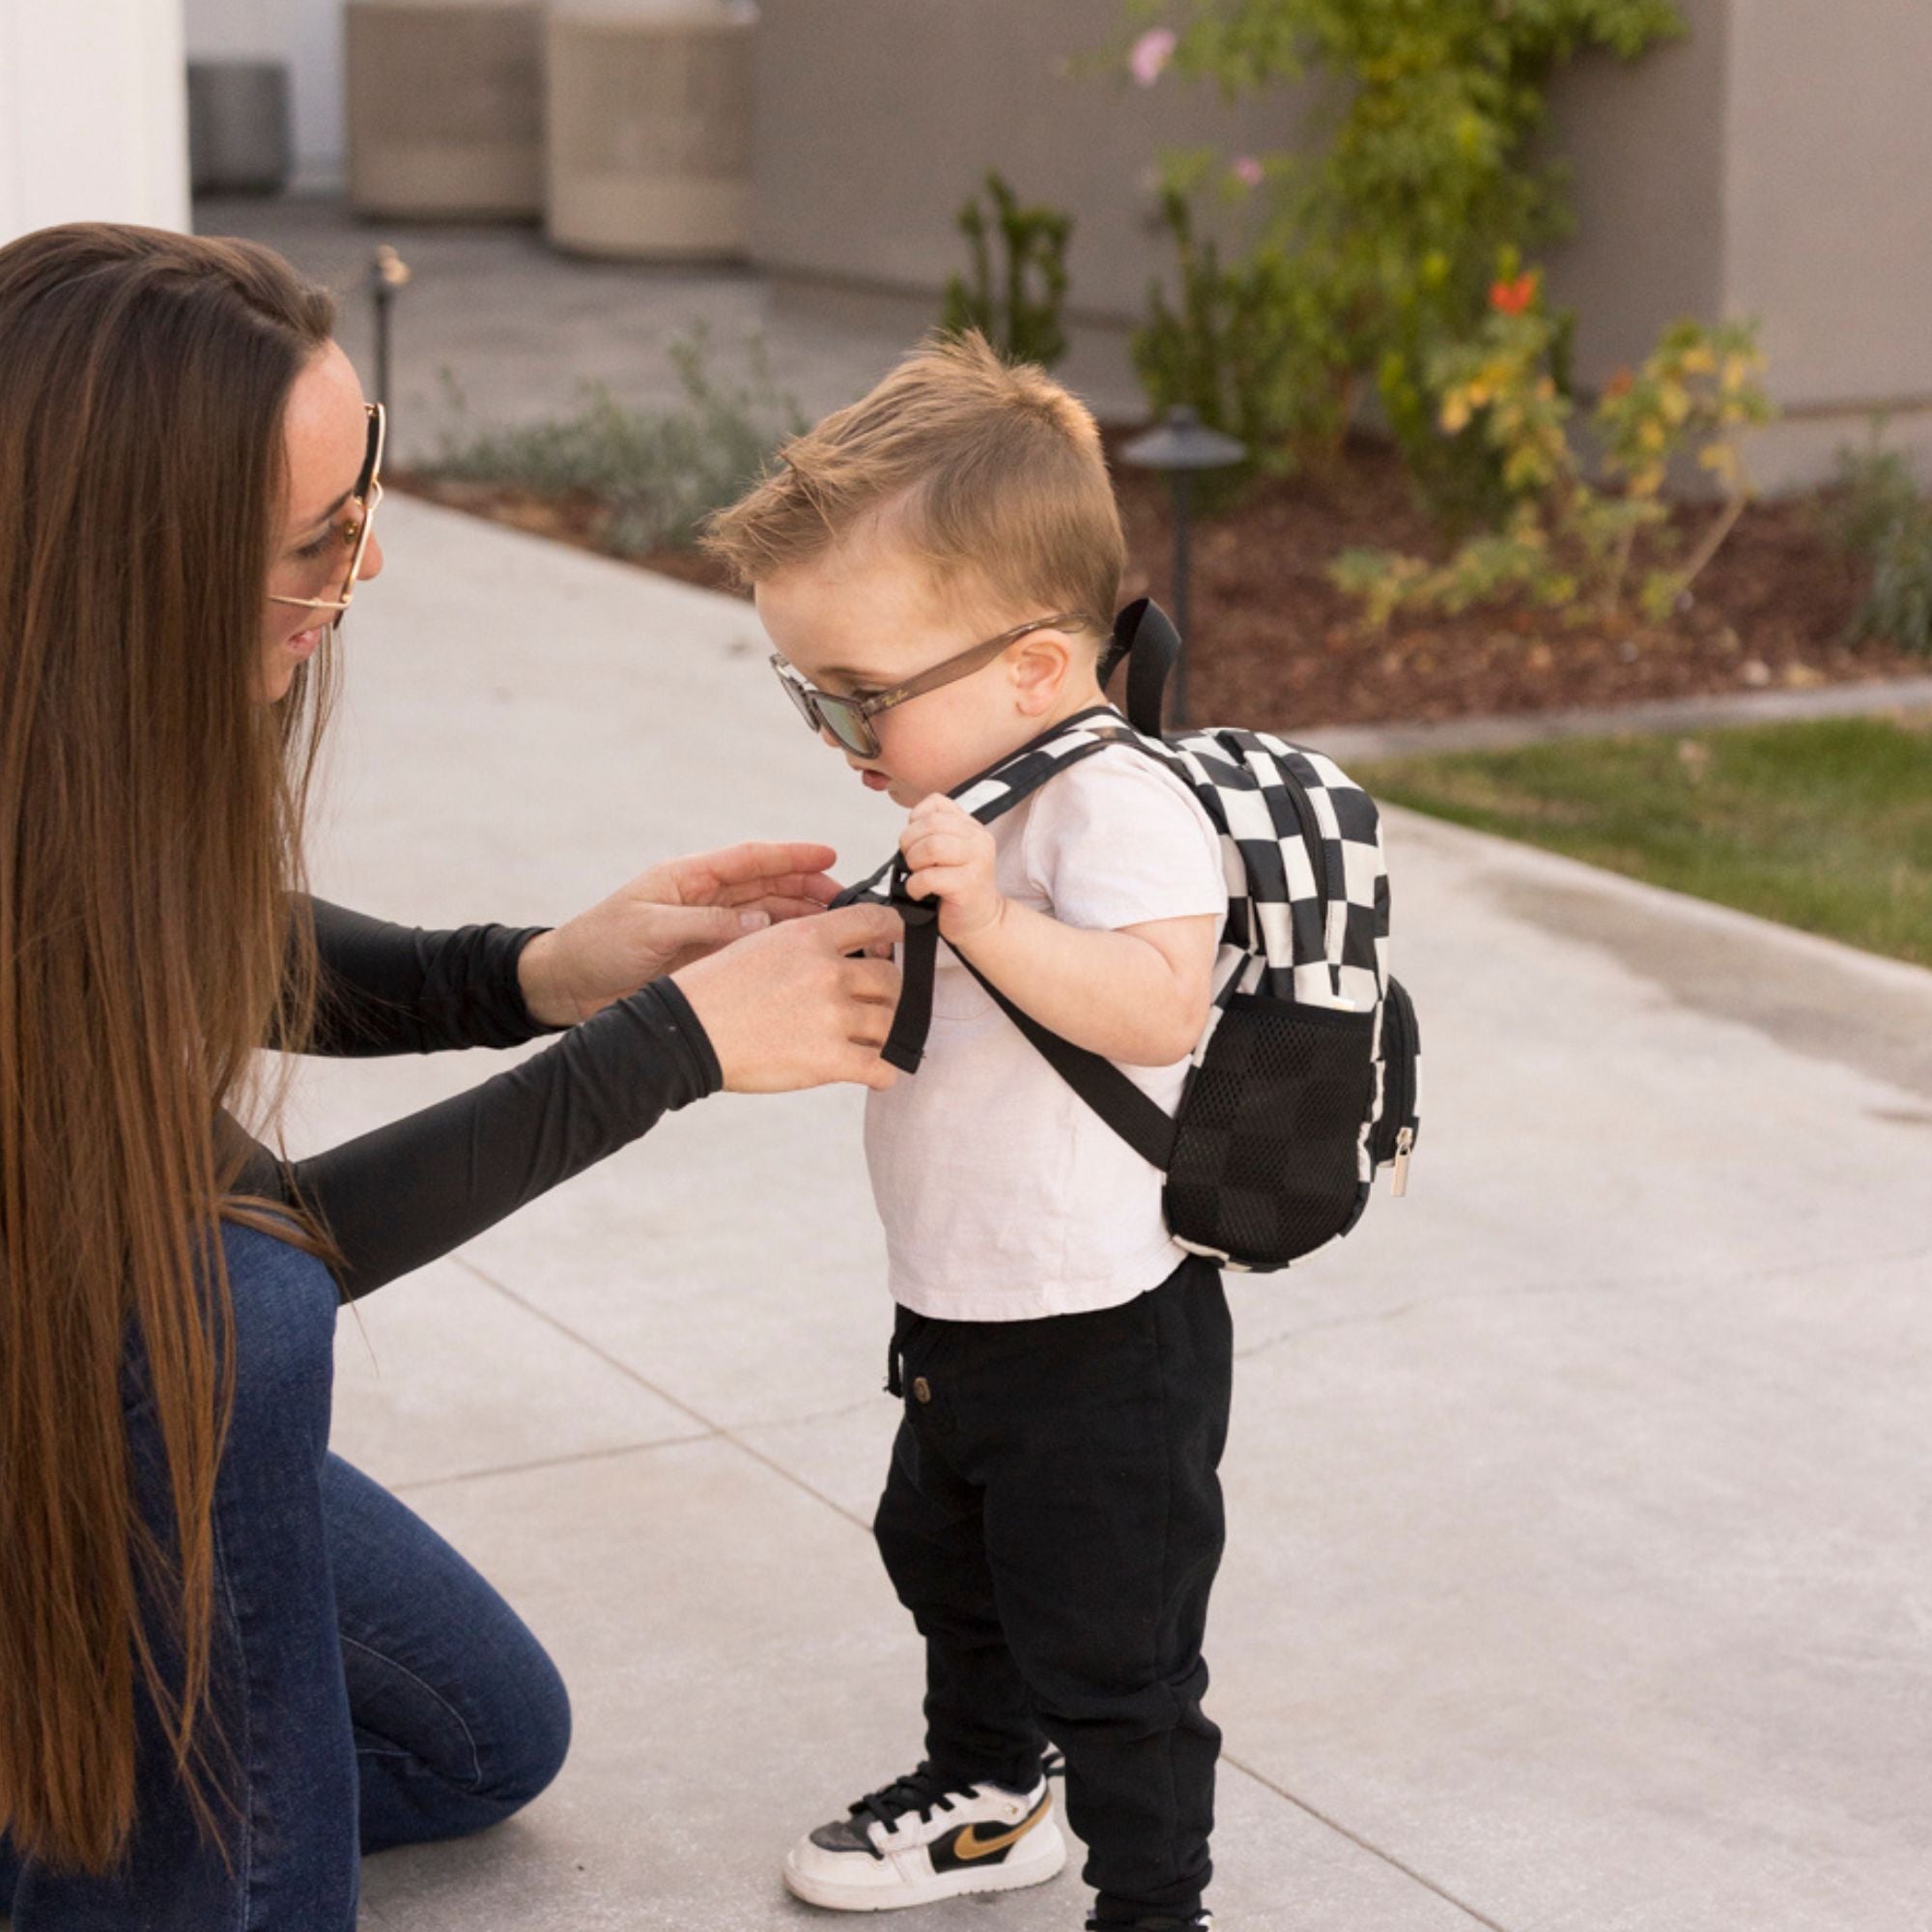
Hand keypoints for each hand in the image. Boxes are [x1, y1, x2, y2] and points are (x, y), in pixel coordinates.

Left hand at [518, 842, 841, 1026]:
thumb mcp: (650, 929)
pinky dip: (781, 950)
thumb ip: (707, 925)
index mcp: (688, 878)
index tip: (829, 855)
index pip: (750, 859)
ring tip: (838, 928)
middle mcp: (705, 901)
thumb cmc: (598, 945)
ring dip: (801, 920)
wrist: (567, 986)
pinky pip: (752, 952)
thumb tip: (761, 925)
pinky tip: (806, 956)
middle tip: (848, 900)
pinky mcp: (707, 962)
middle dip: (808, 888)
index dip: (791, 856)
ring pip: (766, 919)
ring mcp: (708, 932)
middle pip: (767, 886)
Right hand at [671, 903, 904, 1092]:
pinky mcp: (829, 1060)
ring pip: (890, 1022)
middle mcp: (828, 972)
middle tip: (877, 1005)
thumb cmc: (715, 990)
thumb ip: (805, 944)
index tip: (895, 947)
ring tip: (872, 1041)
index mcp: (810, 937)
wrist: (686, 1033)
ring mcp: (832, 1016)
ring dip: (885, 1033)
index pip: (878, 922)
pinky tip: (876, 1073)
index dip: (894, 935)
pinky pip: (881, 1068)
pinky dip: (884, 1073)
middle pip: (891, 978)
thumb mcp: (760, 944)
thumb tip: (841, 951)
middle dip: (888, 993)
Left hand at [900, 795, 1003, 944]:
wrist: (981, 921)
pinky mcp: (967, 885)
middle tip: (911, 862)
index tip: (915, 840)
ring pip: (931, 847)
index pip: (937, 803)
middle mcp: (978, 840)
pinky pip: (928, 877)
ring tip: (917, 875)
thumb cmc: (959, 888)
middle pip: (930, 825)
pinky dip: (914, 886)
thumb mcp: (951, 852)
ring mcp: (976, 862)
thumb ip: (934, 833)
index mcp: (972, 827)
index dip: (916, 820)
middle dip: (909, 843)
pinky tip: (919, 892)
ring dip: (913, 863)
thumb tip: (908, 830)